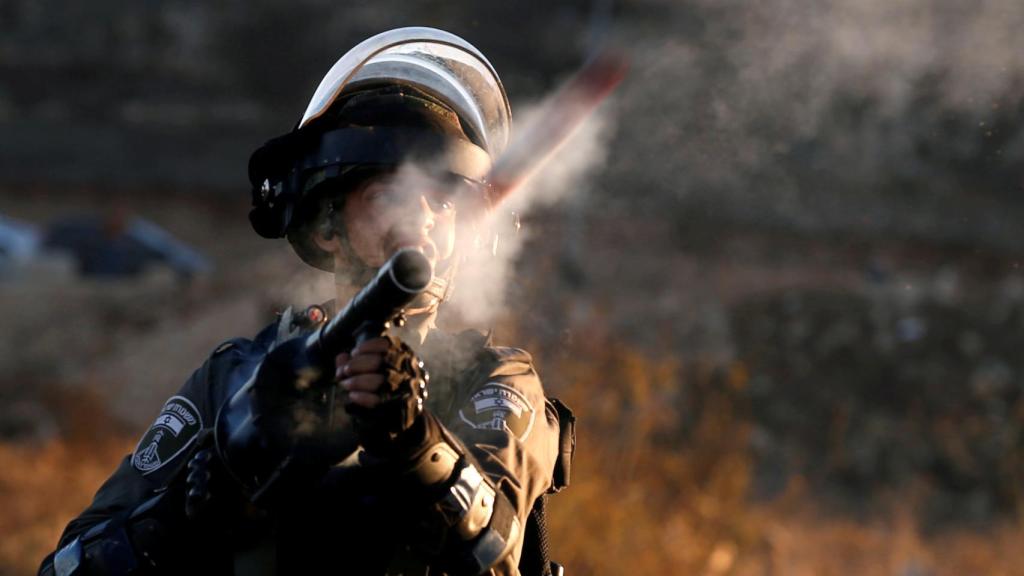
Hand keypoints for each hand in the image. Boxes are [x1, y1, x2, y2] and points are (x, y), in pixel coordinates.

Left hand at [335, 335, 428, 454]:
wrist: (402, 417)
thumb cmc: (384, 388)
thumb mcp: (373, 371)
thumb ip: (356, 362)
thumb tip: (340, 357)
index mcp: (405, 358)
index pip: (387, 345)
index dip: (368, 347)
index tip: (354, 352)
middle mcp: (409, 372)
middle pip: (379, 362)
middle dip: (356, 365)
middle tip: (344, 371)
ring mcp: (406, 390)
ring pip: (377, 381)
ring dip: (355, 381)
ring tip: (345, 384)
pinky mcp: (399, 409)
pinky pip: (376, 401)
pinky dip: (361, 397)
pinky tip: (353, 396)